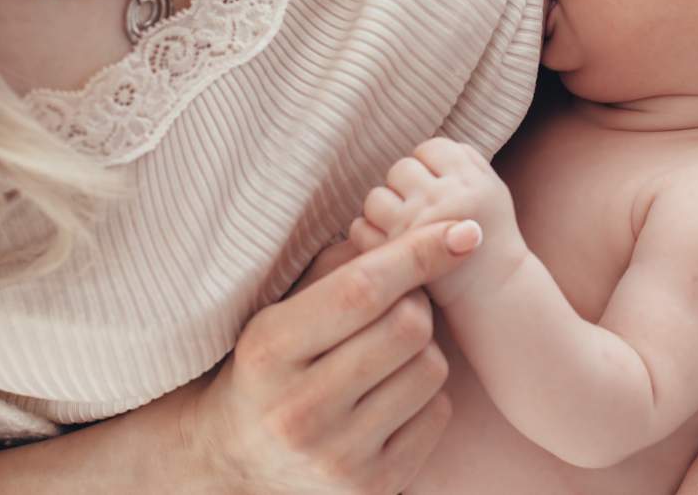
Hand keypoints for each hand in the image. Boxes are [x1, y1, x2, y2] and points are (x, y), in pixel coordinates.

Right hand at [175, 220, 482, 493]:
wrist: (234, 462)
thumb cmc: (268, 368)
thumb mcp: (277, 312)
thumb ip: (334, 268)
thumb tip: (408, 229)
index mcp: (270, 352)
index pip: (362, 290)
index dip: (419, 254)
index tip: (464, 231)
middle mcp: (300, 410)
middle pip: (409, 327)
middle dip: (415, 303)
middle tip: (396, 305)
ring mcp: (338, 457)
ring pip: (431, 369)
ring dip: (423, 351)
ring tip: (387, 355)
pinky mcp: (373, 487)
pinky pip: (438, 414)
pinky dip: (427, 395)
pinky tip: (391, 395)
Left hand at [349, 137, 526, 305]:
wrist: (494, 295)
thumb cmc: (489, 239)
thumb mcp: (493, 191)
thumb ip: (465, 161)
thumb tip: (424, 149)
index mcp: (472, 181)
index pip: (431, 148)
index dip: (429, 165)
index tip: (436, 186)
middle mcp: (446, 200)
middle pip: (401, 169)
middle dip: (406, 187)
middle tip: (420, 209)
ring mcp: (418, 227)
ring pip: (376, 197)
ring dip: (384, 210)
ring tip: (403, 226)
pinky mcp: (395, 255)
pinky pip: (361, 227)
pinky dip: (369, 235)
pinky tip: (389, 244)